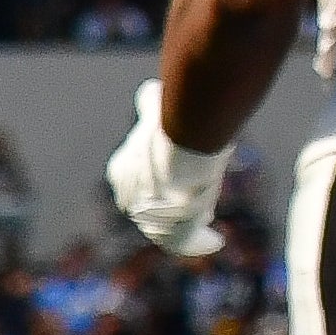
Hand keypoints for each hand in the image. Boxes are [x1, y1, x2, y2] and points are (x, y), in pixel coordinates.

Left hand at [104, 83, 230, 259]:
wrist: (182, 146)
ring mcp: (149, 216)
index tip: (181, 188)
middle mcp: (130, 198)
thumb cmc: (170, 123)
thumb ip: (151, 104)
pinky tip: (214, 241)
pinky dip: (198, 243)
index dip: (159, 191)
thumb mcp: (155, 109)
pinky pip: (183, 243)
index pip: (137, 188)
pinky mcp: (172, 229)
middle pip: (151, 214)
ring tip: (207, 233)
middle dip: (172, 217)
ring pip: (167, 232)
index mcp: (121, 173)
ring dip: (186, 232)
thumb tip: (151, 91)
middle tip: (198, 213)